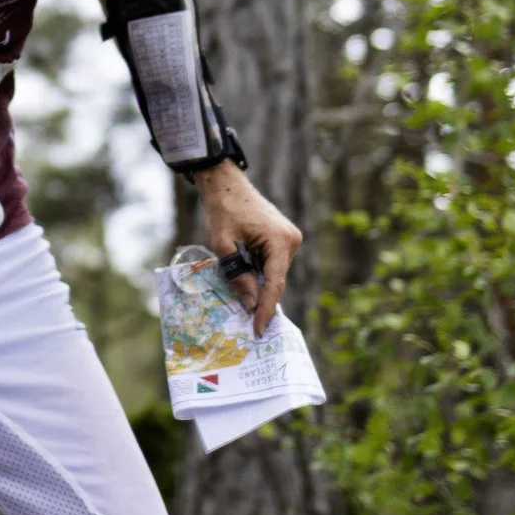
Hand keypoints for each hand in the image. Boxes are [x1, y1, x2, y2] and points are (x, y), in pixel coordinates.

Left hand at [195, 164, 301, 333]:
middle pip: (276, 280)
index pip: (275, 284)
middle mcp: (291, 240)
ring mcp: (290, 238)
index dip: (266, 309)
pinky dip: (260, 272)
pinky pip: (273, 263)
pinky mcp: (283, 238)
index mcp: (280, 241)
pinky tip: (246, 275)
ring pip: (275, 273)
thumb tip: (251, 305)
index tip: (258, 330)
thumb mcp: (223, 246)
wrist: (226, 185)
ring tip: (241, 289)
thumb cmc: (223, 210)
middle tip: (248, 321)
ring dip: (258, 283)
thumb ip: (238, 276)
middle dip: (261, 298)